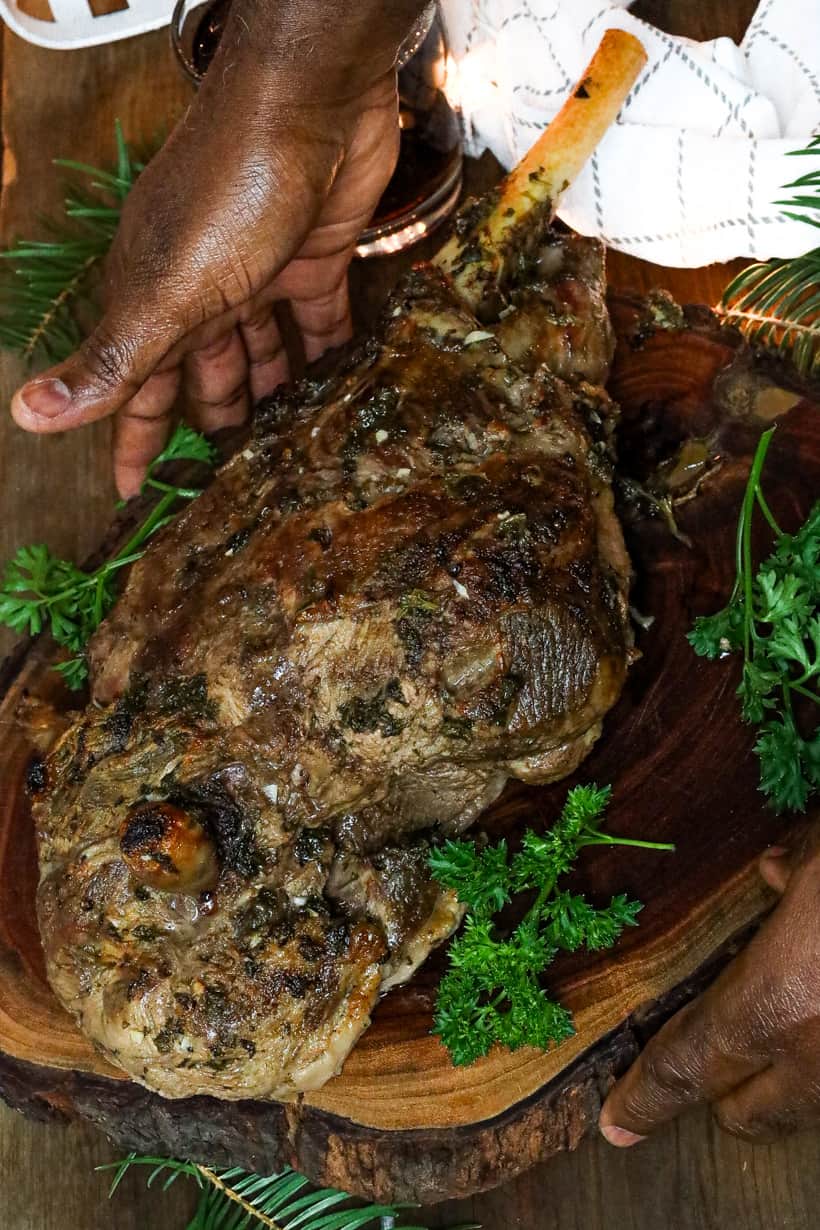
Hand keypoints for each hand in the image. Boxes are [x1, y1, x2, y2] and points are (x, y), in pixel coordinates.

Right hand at [10, 0, 423, 496]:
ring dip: (272, 395)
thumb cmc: (229, 195)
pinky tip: (340, 391)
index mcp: (153, 302)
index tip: (134, 493)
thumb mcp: (164, 294)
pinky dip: (327, 355)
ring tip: (290, 448)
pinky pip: (319, 322)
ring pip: (261, 352)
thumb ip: (109, 360)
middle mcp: (202, 292)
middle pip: (202, 374)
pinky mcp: (315, 260)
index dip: (133, 441)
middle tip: (234, 481)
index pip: (136, 388)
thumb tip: (25, 415)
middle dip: (212, 424)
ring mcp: (259, 275)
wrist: (310, 106)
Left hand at [600, 821, 819, 1145]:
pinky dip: (813, 1052)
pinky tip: (810, 998)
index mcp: (779, 998)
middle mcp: (817, 1050)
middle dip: (714, 1096)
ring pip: (801, 1105)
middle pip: (745, 1114)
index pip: (690, 1063)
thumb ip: (792, 868)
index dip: (646, 1098)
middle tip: (693, 1062)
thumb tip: (774, 872)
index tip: (615, 1124)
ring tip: (758, 1030)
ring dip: (773, 1078)